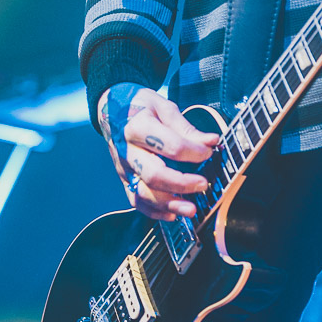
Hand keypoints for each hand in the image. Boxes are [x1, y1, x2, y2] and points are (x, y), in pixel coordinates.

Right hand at [97, 85, 218, 220]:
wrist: (111, 108)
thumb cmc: (140, 106)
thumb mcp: (163, 107)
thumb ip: (186, 127)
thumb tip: (211, 141)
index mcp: (138, 127)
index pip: (169, 145)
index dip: (193, 151)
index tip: (209, 152)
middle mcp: (127, 150)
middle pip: (153, 174)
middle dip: (181, 184)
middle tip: (203, 185)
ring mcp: (124, 167)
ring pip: (143, 193)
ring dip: (169, 204)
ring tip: (191, 209)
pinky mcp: (124, 178)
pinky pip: (136, 200)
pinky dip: (154, 212)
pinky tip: (172, 214)